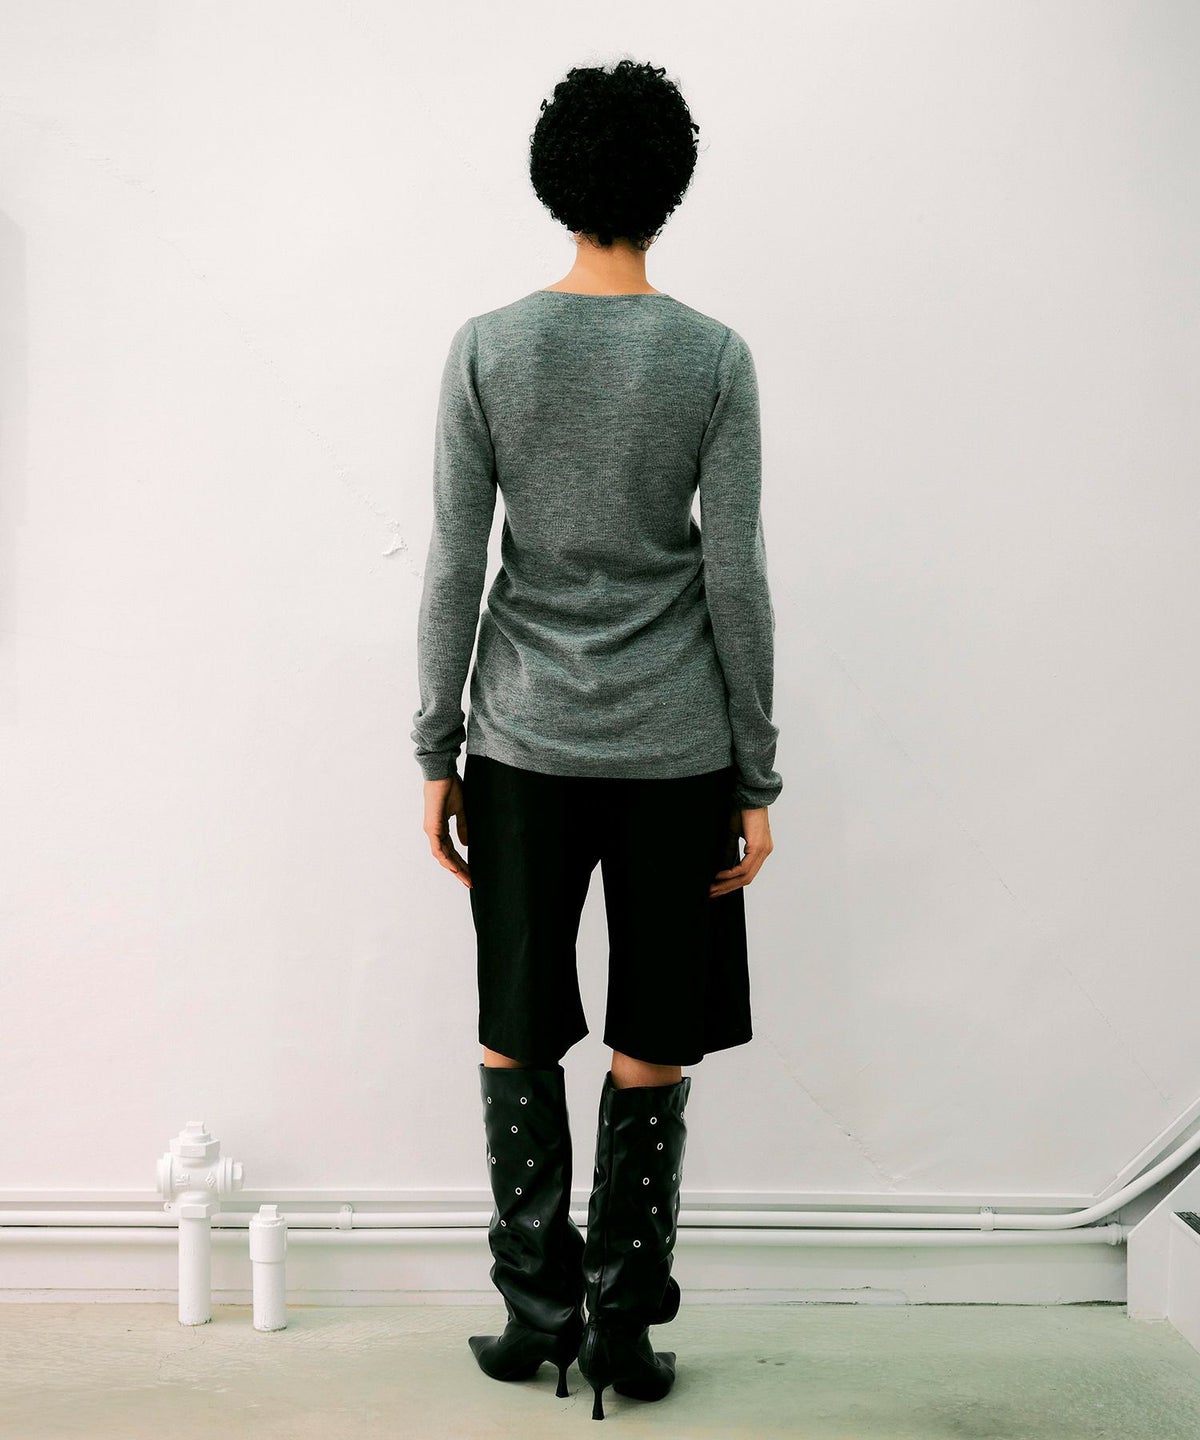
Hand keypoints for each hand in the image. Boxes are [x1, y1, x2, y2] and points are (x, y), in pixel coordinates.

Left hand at [423, 773, 470, 888]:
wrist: (441, 773)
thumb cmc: (450, 787)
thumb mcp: (461, 810)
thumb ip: (463, 827)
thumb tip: (465, 844)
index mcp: (441, 828)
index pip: (451, 851)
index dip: (462, 863)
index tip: (471, 874)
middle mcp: (434, 832)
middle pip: (447, 857)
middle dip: (459, 871)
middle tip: (470, 882)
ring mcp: (432, 830)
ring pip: (442, 856)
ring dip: (454, 868)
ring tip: (466, 878)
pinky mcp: (432, 826)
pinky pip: (439, 848)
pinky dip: (446, 858)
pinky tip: (455, 867)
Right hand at [708, 804, 772, 897]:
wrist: (749, 795)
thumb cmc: (743, 810)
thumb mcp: (735, 833)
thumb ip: (731, 849)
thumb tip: (724, 865)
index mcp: (762, 848)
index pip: (748, 873)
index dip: (732, 883)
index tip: (718, 888)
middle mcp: (765, 851)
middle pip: (747, 878)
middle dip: (728, 887)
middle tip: (712, 893)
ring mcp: (763, 850)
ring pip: (746, 876)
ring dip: (728, 883)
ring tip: (713, 887)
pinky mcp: (758, 846)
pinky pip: (744, 867)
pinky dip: (731, 873)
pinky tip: (719, 875)